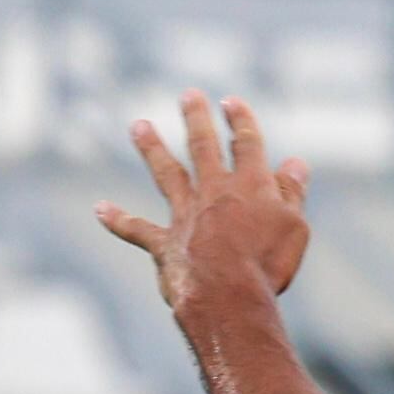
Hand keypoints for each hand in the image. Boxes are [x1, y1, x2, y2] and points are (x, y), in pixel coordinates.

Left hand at [96, 91, 312, 326]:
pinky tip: (99, 209)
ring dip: (152, 149)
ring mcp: (186, 216)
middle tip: (188, 95)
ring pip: (167, 175)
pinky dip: (118, 220)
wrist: (227, 298)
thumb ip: (292, 192)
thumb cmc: (268, 265)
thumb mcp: (294, 227)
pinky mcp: (165, 245)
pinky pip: (137, 230)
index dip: (240, 120)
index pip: (246, 143)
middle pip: (203, 147)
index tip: (230, 102)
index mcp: (251, 185)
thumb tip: (295, 162)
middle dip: (196, 118)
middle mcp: (214, 192)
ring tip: (139, 125)